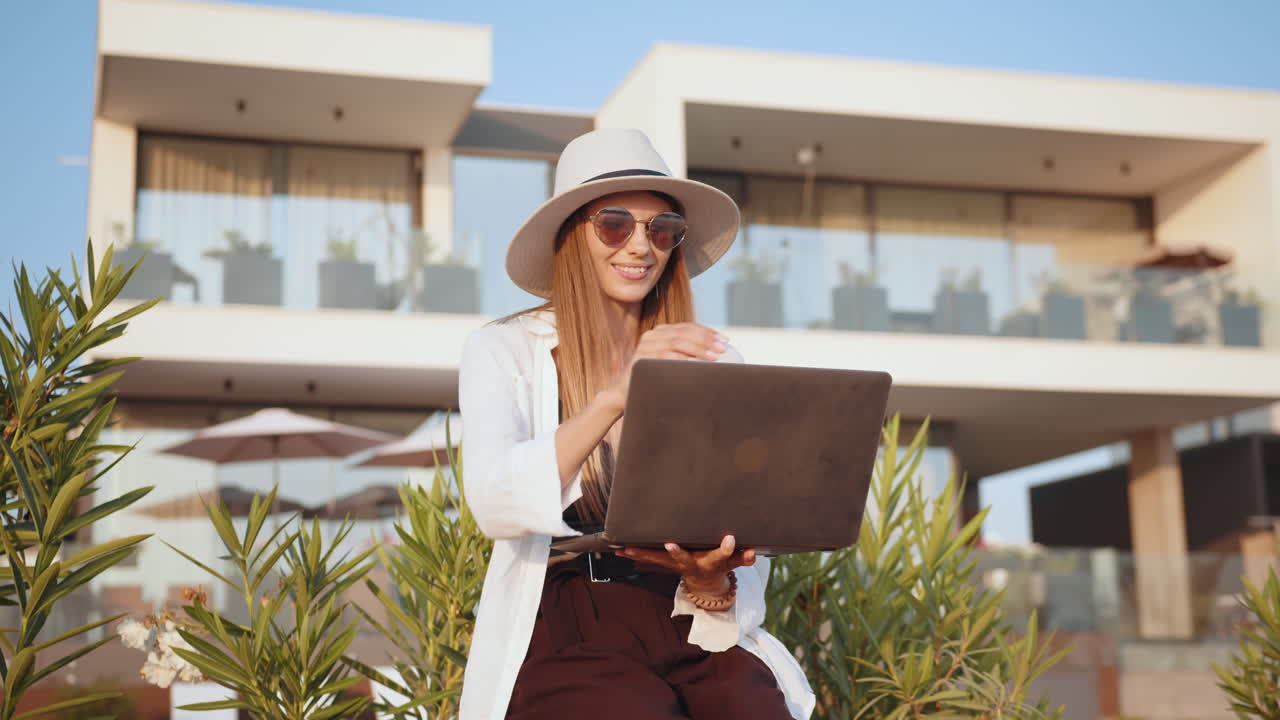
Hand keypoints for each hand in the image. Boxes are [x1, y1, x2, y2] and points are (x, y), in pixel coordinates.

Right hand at [602, 323, 727, 410]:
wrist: (625, 393)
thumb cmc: (653, 379)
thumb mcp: (671, 363)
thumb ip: (687, 355)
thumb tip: (717, 355)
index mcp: (661, 332)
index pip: (688, 327)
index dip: (708, 332)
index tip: (725, 340)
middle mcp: (652, 336)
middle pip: (684, 333)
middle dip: (706, 340)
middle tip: (722, 349)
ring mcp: (644, 346)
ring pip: (675, 343)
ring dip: (697, 349)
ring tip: (713, 357)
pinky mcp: (639, 359)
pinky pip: (663, 357)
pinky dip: (680, 359)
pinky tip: (693, 364)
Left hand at [618, 534, 754, 591]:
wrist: (704, 584)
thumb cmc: (719, 566)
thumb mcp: (733, 563)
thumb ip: (742, 558)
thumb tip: (753, 553)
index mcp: (711, 562)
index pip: (722, 555)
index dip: (727, 549)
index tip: (731, 538)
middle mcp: (691, 565)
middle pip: (684, 559)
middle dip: (677, 552)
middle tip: (670, 543)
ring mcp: (676, 564)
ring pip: (659, 559)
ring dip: (643, 554)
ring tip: (626, 548)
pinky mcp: (665, 562)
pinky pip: (647, 558)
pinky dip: (634, 553)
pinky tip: (618, 549)